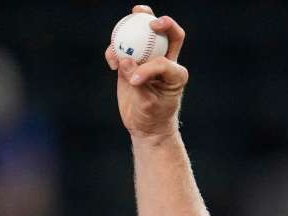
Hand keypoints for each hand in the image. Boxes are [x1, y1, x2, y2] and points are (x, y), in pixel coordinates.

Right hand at [104, 5, 188, 137]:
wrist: (146, 126)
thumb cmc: (152, 117)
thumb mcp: (147, 105)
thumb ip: (138, 83)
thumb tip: (125, 60)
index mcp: (176, 73)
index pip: (164, 61)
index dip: (148, 67)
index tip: (134, 81)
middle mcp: (166, 62)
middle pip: (168, 35)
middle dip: (163, 22)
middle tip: (150, 19)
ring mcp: (149, 60)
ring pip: (146, 35)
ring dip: (138, 22)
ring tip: (130, 17)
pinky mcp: (133, 62)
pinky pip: (124, 48)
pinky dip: (116, 49)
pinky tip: (111, 61)